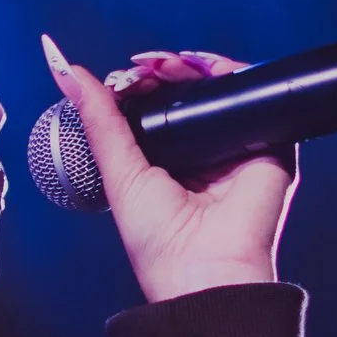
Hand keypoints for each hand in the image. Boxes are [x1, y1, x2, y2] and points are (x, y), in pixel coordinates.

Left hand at [41, 37, 297, 303]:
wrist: (204, 270)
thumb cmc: (160, 243)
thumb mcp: (119, 173)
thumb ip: (98, 121)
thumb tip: (66, 73)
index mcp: (169, 165)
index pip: (156, 109)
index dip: (138, 87)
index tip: (120, 77)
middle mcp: (205, 154)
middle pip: (186, 94)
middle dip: (161, 71)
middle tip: (140, 68)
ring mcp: (238, 147)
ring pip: (217, 89)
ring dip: (190, 66)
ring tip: (163, 66)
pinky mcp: (270, 145)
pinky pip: (253, 96)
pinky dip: (229, 74)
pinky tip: (202, 69)